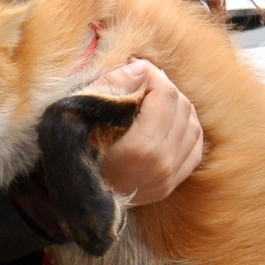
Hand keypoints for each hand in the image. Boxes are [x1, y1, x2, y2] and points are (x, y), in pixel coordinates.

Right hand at [84, 59, 202, 206]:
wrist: (70, 196)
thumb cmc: (69, 152)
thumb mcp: (79, 113)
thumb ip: (113, 86)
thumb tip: (142, 68)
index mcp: (141, 147)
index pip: (165, 95)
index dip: (153, 75)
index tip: (137, 68)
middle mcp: (161, 165)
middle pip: (182, 108)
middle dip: (164, 88)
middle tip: (143, 81)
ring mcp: (167, 178)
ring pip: (193, 127)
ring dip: (177, 107)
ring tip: (154, 100)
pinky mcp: (168, 186)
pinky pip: (195, 149)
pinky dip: (187, 130)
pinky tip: (170, 121)